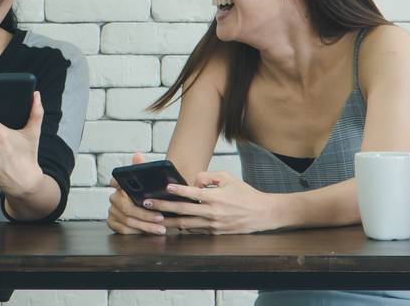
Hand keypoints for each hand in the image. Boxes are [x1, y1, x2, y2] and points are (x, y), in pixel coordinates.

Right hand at [107, 151, 168, 235]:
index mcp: (120, 185)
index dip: (120, 184)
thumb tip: (137, 155)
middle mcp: (114, 197)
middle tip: (160, 217)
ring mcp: (112, 211)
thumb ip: (142, 168)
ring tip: (161, 227)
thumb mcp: (149, 182)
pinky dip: (138, 232)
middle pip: (127, 208)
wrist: (148, 209)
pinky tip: (150, 232)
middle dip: (145, 214)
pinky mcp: (112, 223)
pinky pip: (124, 230)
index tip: (131, 190)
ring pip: (128, 220)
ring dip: (145, 225)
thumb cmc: (149, 195)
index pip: (116, 181)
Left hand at [142, 171, 283, 235]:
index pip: (192, 193)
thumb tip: (193, 180)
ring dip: (168, 220)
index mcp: (215, 197)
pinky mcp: (214, 233)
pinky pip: (194, 230)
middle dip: (163, 207)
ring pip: (185, 224)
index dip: (178, 190)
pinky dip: (182, 227)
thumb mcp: (228, 178)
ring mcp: (213, 225)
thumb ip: (208, 176)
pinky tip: (171, 223)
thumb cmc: (244, 194)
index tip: (165, 187)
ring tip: (153, 217)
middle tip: (147, 204)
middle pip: (182, 211)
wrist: (262, 214)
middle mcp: (212, 212)